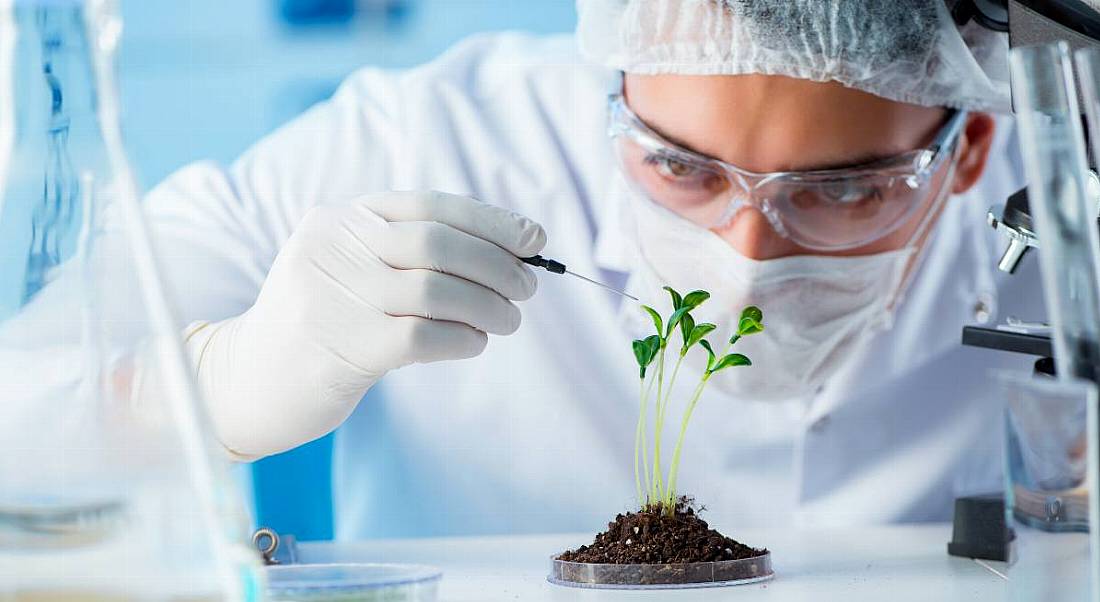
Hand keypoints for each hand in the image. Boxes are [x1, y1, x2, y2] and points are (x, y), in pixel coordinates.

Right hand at [186, 191, 545, 458]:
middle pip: (438, 244)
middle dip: (497, 264)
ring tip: (508, 320)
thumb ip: (410, 252)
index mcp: (340, 218)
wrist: (247, 380)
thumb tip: (508, 250)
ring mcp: (334, 295)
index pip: (431, 206)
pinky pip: (424, 335)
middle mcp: (333, 246)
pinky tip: (474, 342)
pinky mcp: (342, 346)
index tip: (534, 239)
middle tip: (527, 287)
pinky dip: (463, 338)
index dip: (491, 221)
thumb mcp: (352, 268)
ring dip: (489, 306)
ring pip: (437, 290)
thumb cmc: (321, 321)